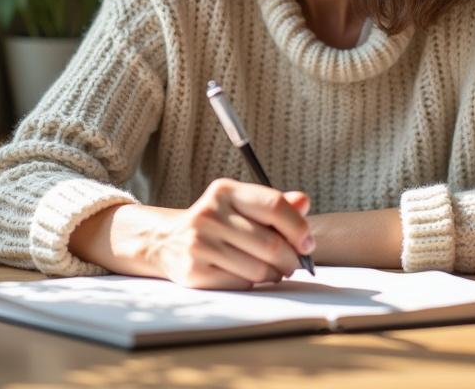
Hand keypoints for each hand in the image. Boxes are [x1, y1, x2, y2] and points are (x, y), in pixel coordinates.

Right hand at [142, 179, 313, 289]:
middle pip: (270, 243)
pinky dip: (254, 283)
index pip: (273, 205)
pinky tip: (248, 275)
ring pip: (259, 269)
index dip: (298, 227)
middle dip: (290, 259)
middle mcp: (209, 214)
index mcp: (224, 192)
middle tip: (293, 264)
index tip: (307, 243)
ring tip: (272, 270)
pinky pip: (242, 284)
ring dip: (274, 274)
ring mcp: (200, 244)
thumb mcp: (241, 206)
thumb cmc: (216, 223)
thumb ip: (274, 205)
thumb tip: (303, 202)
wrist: (167, 242)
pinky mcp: (195, 272)